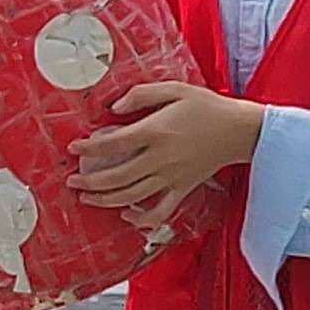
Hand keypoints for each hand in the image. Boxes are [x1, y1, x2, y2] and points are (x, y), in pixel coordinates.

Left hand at [70, 81, 259, 220]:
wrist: (237, 129)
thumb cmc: (206, 107)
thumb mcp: (174, 89)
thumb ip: (141, 95)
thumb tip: (113, 108)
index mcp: (155, 132)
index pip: (113, 144)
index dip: (89, 148)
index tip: (74, 148)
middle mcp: (160, 158)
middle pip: (116, 176)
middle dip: (89, 181)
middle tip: (72, 180)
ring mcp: (170, 177)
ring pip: (131, 197)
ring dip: (105, 200)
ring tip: (86, 197)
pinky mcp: (182, 189)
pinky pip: (159, 211)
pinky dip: (141, 219)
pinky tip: (127, 216)